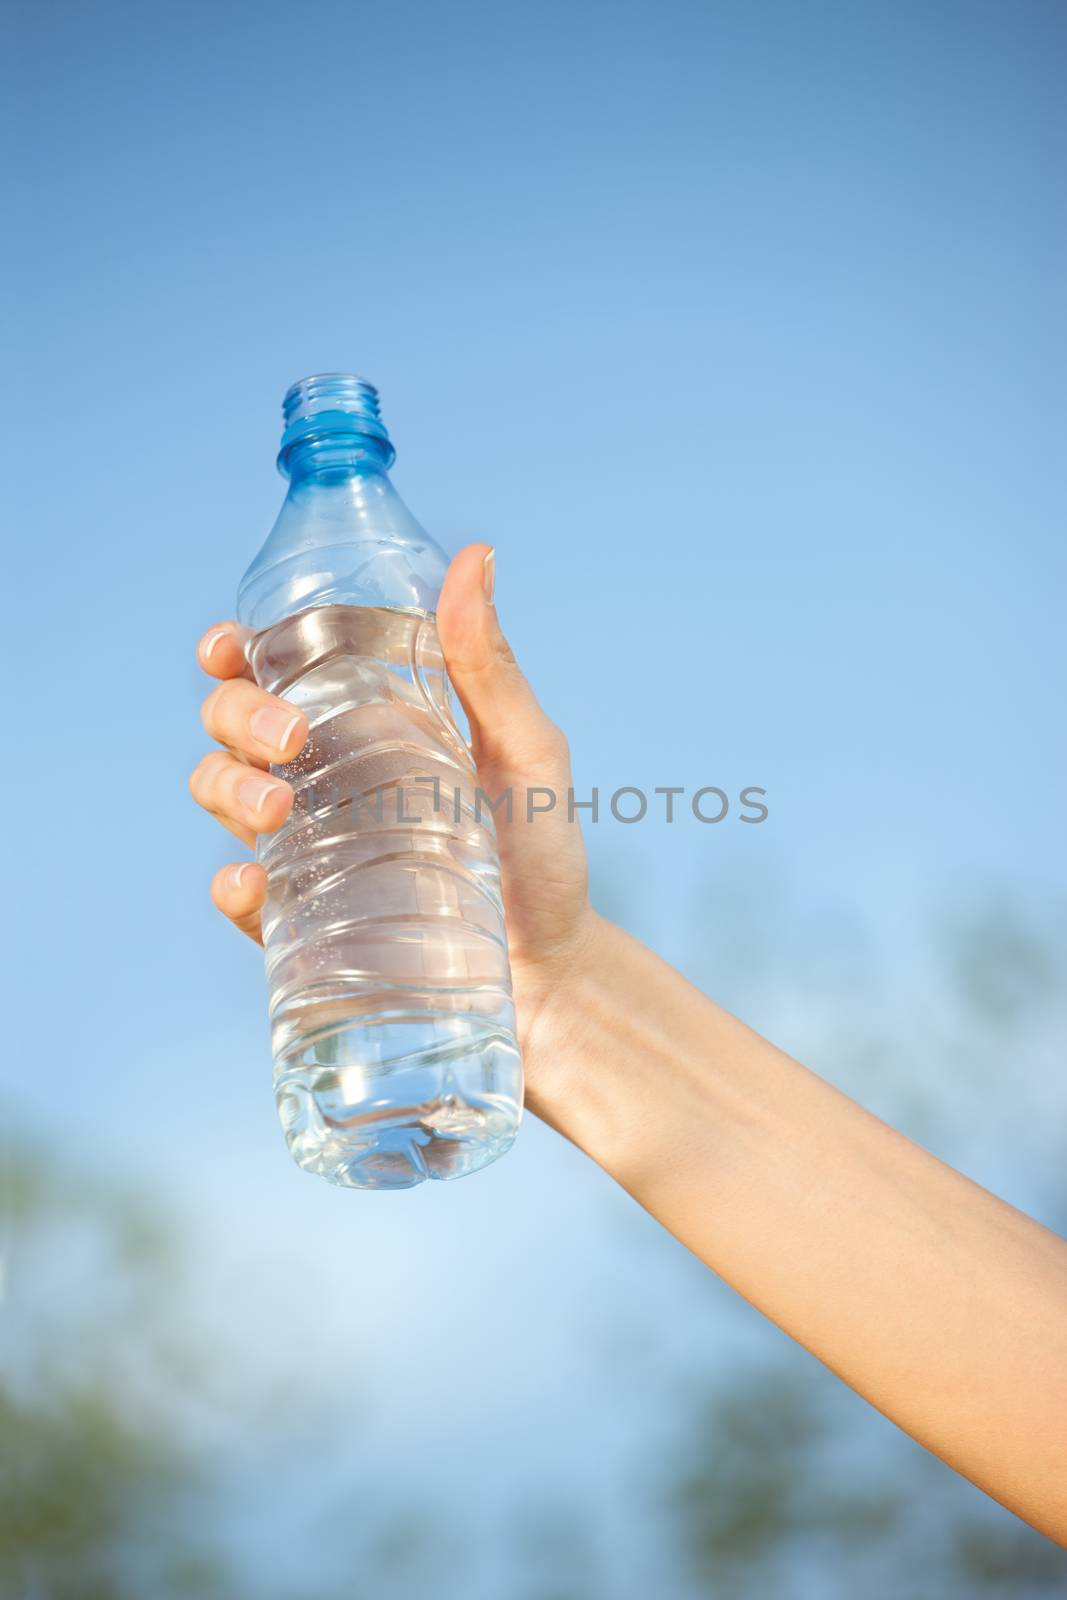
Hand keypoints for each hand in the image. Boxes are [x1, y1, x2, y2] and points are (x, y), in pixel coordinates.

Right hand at [191, 543, 597, 1105]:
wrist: (553, 974)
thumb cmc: (543, 855)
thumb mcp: (529, 751)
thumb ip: (491, 664)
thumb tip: (476, 556)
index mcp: (368, 722)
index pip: (278, 669)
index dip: (234, 649)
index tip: (230, 645)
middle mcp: (326, 776)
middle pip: (233, 722)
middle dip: (238, 713)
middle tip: (290, 736)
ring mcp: (308, 847)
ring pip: (220, 793)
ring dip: (227, 785)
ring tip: (278, 804)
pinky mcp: (305, 917)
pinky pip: (242, 895)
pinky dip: (234, 884)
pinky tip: (254, 880)